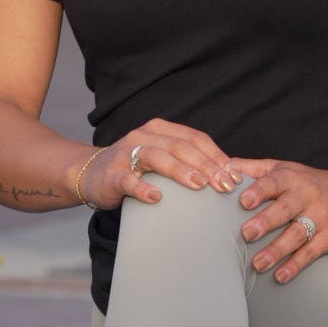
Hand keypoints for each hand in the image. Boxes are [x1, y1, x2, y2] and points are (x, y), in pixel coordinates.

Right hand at [79, 118, 240, 209]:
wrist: (92, 173)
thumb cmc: (137, 169)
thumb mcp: (163, 159)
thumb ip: (189, 161)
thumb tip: (228, 175)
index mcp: (161, 129)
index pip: (195, 139)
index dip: (217, 155)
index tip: (235, 175)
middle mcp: (145, 135)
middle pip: (181, 147)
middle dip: (206, 165)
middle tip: (225, 185)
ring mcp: (127, 153)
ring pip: (157, 157)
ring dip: (180, 171)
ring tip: (200, 185)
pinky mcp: (112, 174)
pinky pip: (128, 180)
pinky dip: (142, 188)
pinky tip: (156, 198)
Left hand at [232, 159, 327, 283]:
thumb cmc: (306, 182)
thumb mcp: (282, 168)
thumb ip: (253, 168)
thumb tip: (223, 166)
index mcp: (291, 178)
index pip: (274, 182)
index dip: (259, 190)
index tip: (243, 201)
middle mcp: (307, 195)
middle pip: (286, 209)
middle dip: (266, 221)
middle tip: (247, 234)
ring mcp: (320, 216)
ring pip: (297, 233)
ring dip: (277, 250)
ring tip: (258, 264)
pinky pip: (311, 251)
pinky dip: (296, 264)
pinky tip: (281, 275)